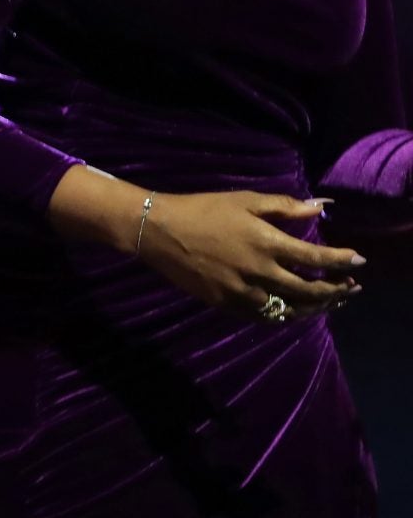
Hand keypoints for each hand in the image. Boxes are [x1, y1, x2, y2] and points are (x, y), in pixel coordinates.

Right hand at [140, 191, 363, 318]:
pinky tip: (292, 310)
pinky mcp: (227, 304)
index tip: (358, 261)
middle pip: (308, 290)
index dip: (341, 261)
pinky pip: (265, 317)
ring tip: (329, 303)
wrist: (159, 230)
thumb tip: (320, 209)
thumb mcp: (243, 200)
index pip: (315, 258)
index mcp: (265, 242)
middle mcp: (259, 272)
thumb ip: (283, 206)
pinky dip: (284, 316)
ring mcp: (243, 292)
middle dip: (335, 291)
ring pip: (290, 309)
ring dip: (314, 308)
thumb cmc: (202, 208)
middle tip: (349, 288)